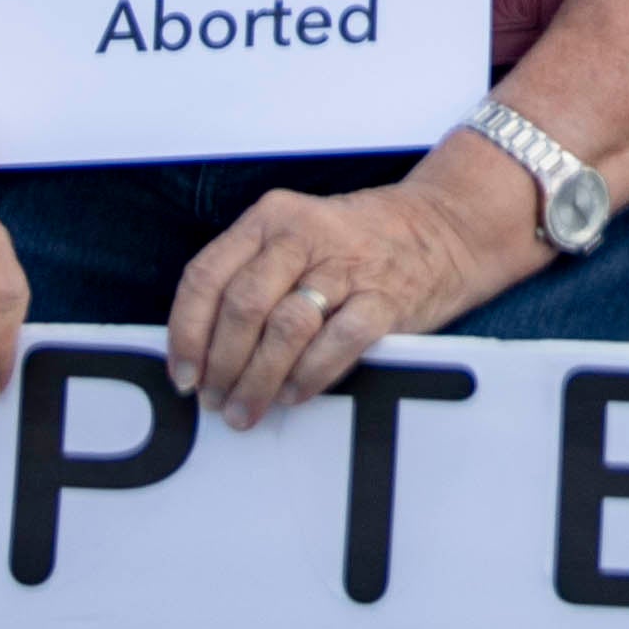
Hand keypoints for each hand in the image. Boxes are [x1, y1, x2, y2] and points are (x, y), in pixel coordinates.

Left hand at [166, 151, 528, 426]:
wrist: (444, 227)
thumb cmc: (353, 245)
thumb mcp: (293, 237)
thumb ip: (249, 277)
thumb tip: (200, 356)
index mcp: (271, 218)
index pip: (206, 276)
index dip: (186, 334)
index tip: (183, 376)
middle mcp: (305, 235)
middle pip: (242, 307)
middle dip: (221, 366)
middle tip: (216, 402)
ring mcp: (348, 265)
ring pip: (285, 329)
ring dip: (258, 381)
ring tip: (247, 410)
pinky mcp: (385, 298)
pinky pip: (337, 344)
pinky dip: (309, 376)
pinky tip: (295, 395)